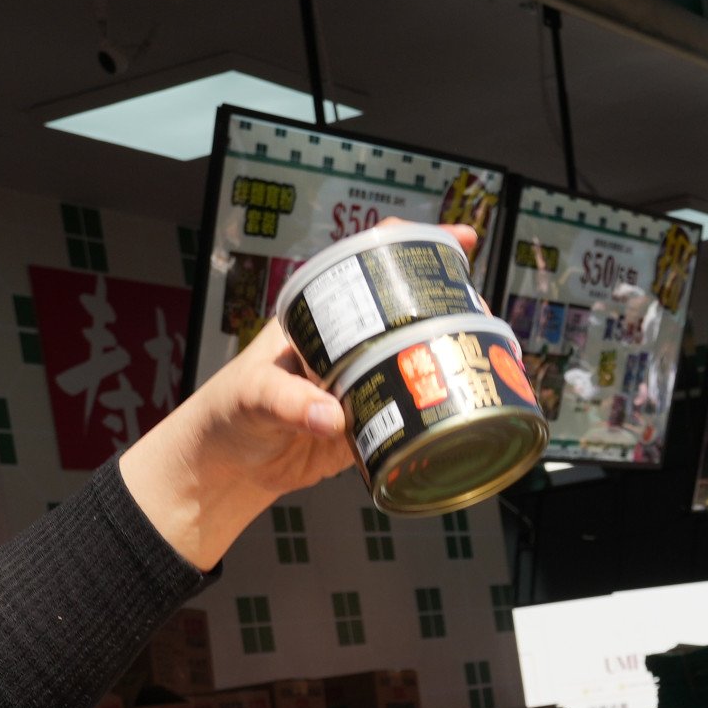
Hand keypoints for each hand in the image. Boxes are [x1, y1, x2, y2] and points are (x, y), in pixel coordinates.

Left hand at [119, 229, 480, 566]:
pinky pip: (409, 410)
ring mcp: (360, 380)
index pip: (365, 263)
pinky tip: (461, 404)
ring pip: (413, 355)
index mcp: (317, 317)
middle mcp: (345, 342)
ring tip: (481, 350)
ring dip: (446, 352)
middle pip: (404, 306)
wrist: (226, 468)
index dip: (411, 244)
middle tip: (478, 304)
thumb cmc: (227, 414)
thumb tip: (330, 417)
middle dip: (446, 299)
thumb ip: (286, 402)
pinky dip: (434, 408)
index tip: (454, 239)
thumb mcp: (251, 396)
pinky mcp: (369, 422)